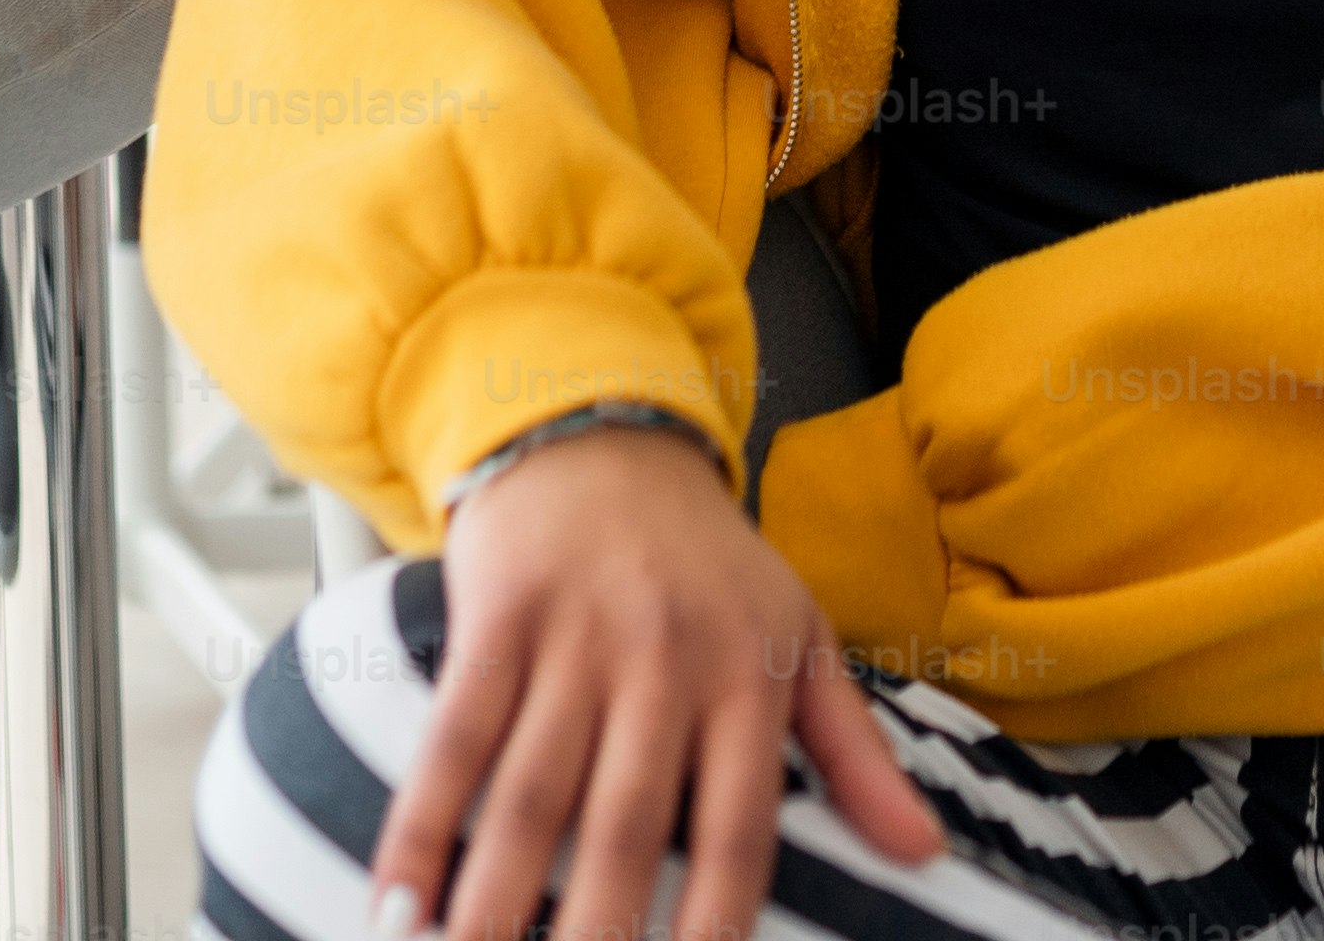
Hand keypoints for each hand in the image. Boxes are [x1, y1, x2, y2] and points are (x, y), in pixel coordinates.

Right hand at [383, 425, 940, 940]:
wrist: (607, 432)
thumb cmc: (711, 562)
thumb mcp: (802, 636)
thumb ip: (857, 752)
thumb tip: (926, 851)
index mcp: (750, 678)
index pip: (741, 828)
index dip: (717, 922)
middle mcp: (666, 662)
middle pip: (629, 825)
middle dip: (599, 930)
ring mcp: (576, 640)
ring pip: (533, 793)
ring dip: (496, 900)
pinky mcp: (497, 617)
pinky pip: (455, 738)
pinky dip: (421, 825)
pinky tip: (397, 904)